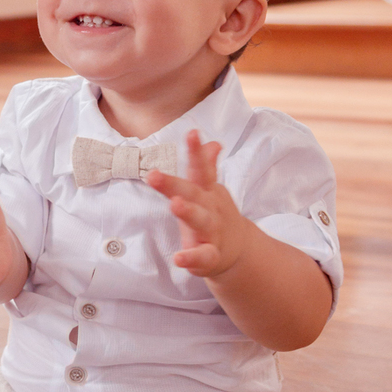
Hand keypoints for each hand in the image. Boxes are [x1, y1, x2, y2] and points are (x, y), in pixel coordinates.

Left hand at [146, 131, 249, 279]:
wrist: (238, 248)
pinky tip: (179, 259)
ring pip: (200, 221)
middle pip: (192, 193)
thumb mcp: (211, 189)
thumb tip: (212, 142)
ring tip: (175, 204)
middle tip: (153, 174)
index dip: (196, 151)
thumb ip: (207, 165)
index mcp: (207, 191)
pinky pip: (202, 256)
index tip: (192, 132)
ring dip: (187, 212)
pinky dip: (192, 258)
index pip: (201, 168)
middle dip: (173, 183)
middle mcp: (210, 208)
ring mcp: (212, 232)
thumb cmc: (215, 214)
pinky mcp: (211, 256)